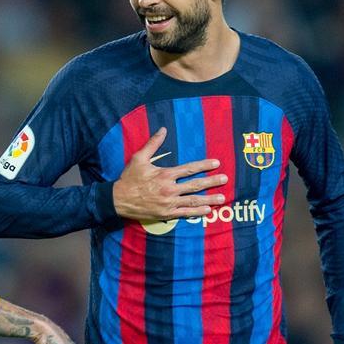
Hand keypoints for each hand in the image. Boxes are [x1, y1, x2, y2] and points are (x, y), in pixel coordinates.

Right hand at [112, 127, 226, 220]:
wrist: (118, 200)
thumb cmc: (129, 178)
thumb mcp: (138, 158)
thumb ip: (153, 144)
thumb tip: (163, 129)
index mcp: (165, 175)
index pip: (189, 169)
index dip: (204, 166)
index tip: (217, 163)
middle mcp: (170, 189)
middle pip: (195, 185)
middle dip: (212, 182)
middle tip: (225, 179)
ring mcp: (169, 203)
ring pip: (193, 201)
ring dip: (209, 199)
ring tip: (222, 198)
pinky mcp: (166, 214)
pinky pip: (185, 213)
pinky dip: (197, 212)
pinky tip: (208, 211)